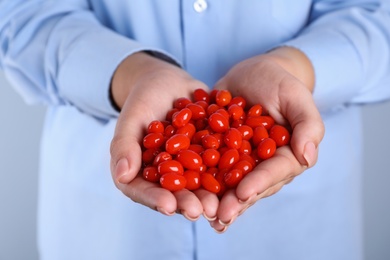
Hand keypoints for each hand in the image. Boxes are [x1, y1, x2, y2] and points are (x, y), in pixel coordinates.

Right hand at [109, 52, 218, 220]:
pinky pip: (220, 164)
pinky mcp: (210, 155)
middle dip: (188, 203)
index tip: (168, 206)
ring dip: (211, 195)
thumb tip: (122, 176)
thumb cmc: (143, 99)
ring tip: (221, 203)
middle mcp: (168, 174)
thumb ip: (124, 146)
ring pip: (200, 184)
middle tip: (201, 211)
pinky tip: (241, 176)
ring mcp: (191, 167)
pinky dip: (230, 170)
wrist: (169, 82)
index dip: (155, 200)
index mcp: (142, 172)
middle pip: (175, 193)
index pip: (144, 191)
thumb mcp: (131, 118)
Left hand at [209, 47, 324, 231]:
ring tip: (203, 215)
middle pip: (251, 186)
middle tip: (220, 216)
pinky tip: (186, 196)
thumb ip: (307, 125)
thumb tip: (308, 157)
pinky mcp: (219, 154)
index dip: (259, 184)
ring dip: (216, 201)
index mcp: (286, 155)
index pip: (274, 172)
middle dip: (235, 202)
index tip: (242, 193)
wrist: (252, 74)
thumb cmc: (278, 82)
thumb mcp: (295, 96)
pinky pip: (209, 169)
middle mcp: (263, 165)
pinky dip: (199, 182)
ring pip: (229, 185)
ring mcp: (240, 162)